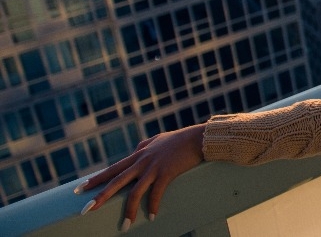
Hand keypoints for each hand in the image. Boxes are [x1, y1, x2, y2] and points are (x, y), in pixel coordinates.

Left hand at [74, 124, 204, 229]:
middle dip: (100, 196)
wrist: (198, 138)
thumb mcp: (157, 140)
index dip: (95, 179)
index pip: (112, 169)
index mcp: (138, 154)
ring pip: (135, 191)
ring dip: (130, 210)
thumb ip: (144, 146)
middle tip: (85, 209)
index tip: (79, 189)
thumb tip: (136, 150)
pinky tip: (152, 217)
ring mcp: (153, 167)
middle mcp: (142, 161)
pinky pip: (156, 193)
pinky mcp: (167, 172)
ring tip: (125, 226)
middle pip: (116, 181)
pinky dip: (153, 206)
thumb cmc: (179, 139)